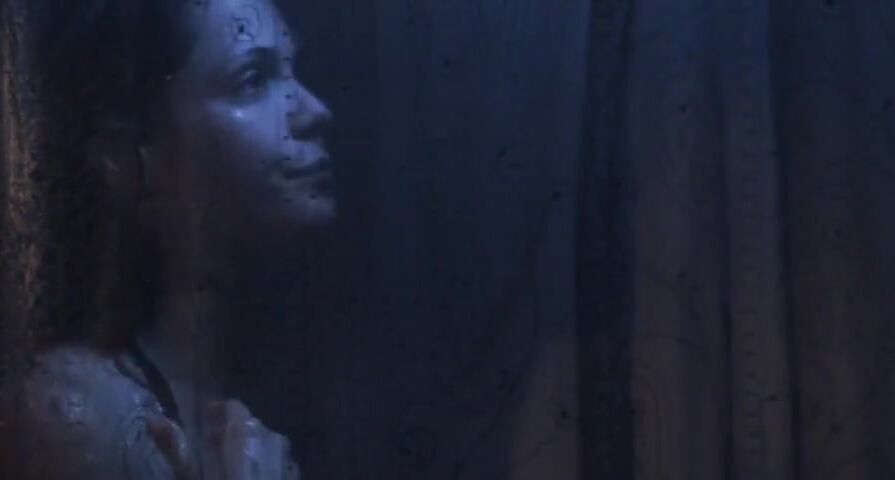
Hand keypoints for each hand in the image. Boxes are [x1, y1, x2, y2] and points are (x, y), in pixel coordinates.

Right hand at [148, 400, 299, 479]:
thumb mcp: (191, 478)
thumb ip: (174, 448)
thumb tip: (154, 419)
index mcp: (245, 437)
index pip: (234, 408)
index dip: (217, 411)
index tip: (202, 419)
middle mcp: (271, 440)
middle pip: (248, 425)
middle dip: (228, 431)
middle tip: (207, 448)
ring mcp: (286, 458)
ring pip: (263, 442)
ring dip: (245, 448)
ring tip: (225, 468)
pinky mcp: (292, 474)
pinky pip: (276, 459)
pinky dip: (260, 463)